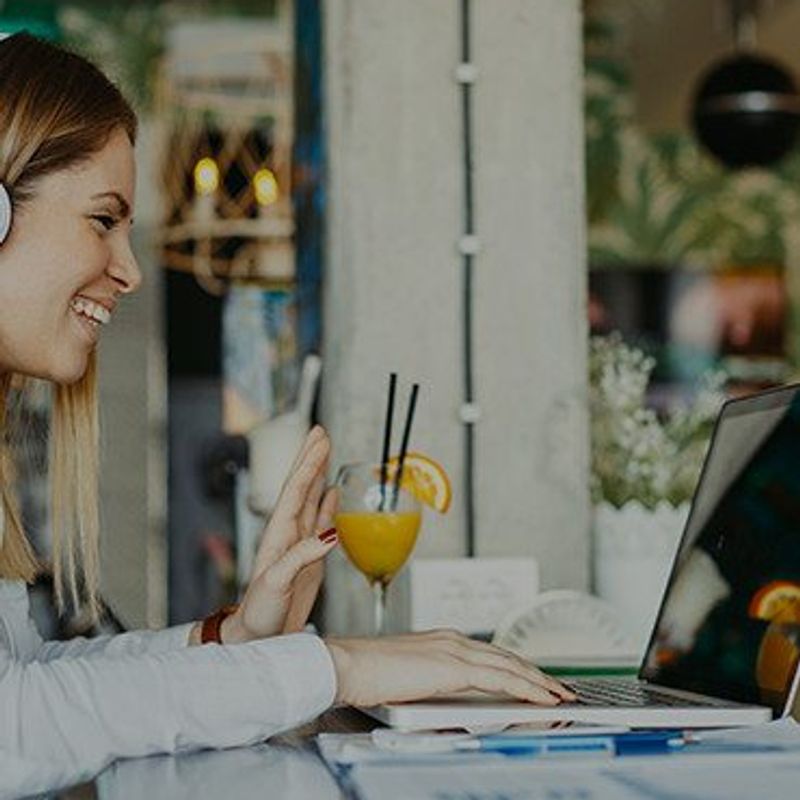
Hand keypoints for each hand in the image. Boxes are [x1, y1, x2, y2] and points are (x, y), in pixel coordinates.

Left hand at [223, 426, 338, 642]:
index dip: (309, 463)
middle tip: (320, 431)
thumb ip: (302, 557)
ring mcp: (299, 543)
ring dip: (319, 475)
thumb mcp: (278, 583)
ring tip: (326, 452)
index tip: (320, 439)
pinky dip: (328, 505)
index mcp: (278, 534)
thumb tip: (329, 535)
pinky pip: (321, 523)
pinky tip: (332, 493)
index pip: (296, 490)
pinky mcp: (310, 558)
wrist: (258, 637)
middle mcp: (288, 533)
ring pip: (311, 499)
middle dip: (311, 458)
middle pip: (301, 486)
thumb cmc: (260, 613)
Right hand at [324, 630, 576, 706]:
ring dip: (539, 681)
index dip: (516, 667)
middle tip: (559, 688)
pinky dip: (526, 688)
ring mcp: (454, 650)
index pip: (489, 654)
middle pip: (506, 657)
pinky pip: (501, 679)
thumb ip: (431, 682)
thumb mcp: (408, 677)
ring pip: (510, 666)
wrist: (347, 665)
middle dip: (536, 674)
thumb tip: (446, 699)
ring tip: (560, 695)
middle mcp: (452, 639)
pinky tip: (542, 698)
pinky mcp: (454, 667)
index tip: (534, 679)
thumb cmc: (366, 674)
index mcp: (441, 640)